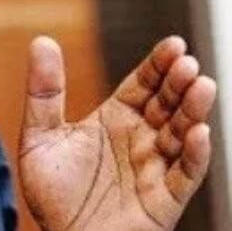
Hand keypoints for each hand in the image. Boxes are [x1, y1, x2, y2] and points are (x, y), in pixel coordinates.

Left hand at [19, 36, 216, 229]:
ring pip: (182, 133)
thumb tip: (42, 40)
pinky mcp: (164, 199)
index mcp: (114, 119)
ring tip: (200, 84)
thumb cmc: (53, 194)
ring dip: (193, 110)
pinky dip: (194, 155)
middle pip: (167, 103)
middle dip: (178, 82)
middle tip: (185, 61)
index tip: (174, 44)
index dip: (159, 65)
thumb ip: (43, 92)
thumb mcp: (40, 136)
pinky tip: (198, 132)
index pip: (143, 85)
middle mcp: (140, 139)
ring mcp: (155, 168)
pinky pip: (185, 175)